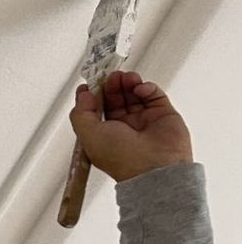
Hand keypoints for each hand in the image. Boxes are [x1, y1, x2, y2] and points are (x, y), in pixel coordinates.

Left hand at [69, 70, 193, 182]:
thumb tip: (83, 95)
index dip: (92, 95)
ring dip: (128, 83)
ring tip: (125, 78)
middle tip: (110, 75)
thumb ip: (81, 114)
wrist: (155, 167)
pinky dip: (146, 88)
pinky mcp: (163, 114)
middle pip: (115, 98)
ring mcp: (144, 120)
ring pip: (133, 94)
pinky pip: (153, 95)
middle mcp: (123, 127)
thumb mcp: (88, 136)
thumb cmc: (122, 158)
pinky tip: (140, 89)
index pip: (96, 109)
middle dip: (110, 85)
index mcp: (104, 134)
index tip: (90, 84)